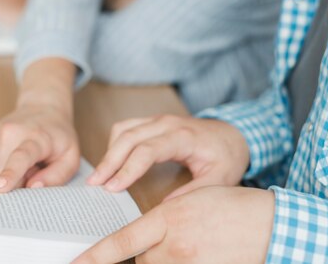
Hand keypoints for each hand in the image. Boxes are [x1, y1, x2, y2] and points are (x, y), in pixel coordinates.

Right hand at [0, 103, 79, 191]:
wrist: (43, 108)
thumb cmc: (59, 138)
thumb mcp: (71, 158)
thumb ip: (57, 176)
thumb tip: (33, 188)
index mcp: (35, 138)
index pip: (20, 157)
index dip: (9, 174)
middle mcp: (9, 132)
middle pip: (0, 175)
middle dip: (15, 185)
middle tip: (34, 171)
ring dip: (7, 179)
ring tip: (24, 164)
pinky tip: (12, 159)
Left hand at [71, 186, 274, 263]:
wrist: (270, 225)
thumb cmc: (233, 207)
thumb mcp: (192, 200)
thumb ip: (164, 218)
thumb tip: (146, 237)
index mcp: (169, 219)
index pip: (122, 242)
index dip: (95, 257)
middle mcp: (175, 247)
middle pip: (141, 258)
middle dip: (149, 250)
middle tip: (174, 237)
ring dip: (165, 259)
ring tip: (191, 245)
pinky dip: (180, 263)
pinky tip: (198, 254)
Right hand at [87, 115, 249, 198]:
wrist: (233, 134)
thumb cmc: (226, 155)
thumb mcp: (219, 179)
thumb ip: (193, 192)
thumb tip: (164, 207)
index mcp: (183, 136)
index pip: (148, 150)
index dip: (128, 169)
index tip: (113, 188)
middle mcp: (167, 123)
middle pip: (128, 137)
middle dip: (109, 161)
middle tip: (94, 184)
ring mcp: (158, 120)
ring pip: (123, 129)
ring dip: (109, 152)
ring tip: (99, 177)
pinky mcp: (153, 122)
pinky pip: (126, 127)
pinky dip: (115, 143)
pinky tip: (113, 162)